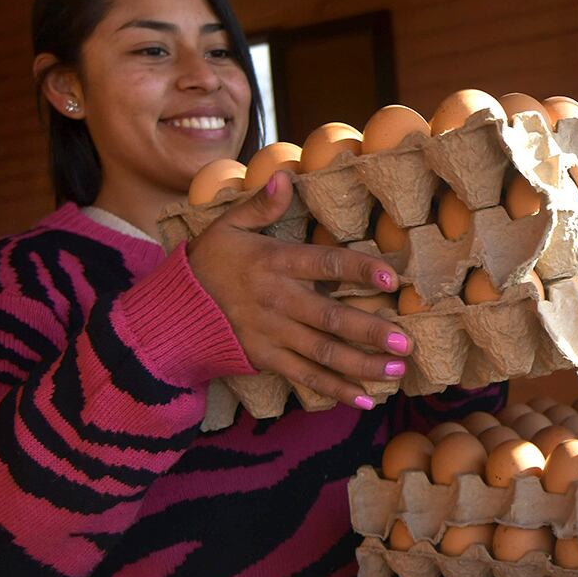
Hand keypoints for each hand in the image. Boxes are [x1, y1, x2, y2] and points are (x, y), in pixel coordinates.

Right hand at [186, 171, 410, 408]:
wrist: (171, 311)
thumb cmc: (208, 263)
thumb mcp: (227, 226)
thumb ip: (261, 206)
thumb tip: (285, 178)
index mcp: (273, 263)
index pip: (323, 264)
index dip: (358, 271)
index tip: (391, 279)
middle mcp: (277, 301)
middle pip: (330, 318)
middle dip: (370, 331)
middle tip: (406, 341)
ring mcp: (272, 334)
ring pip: (323, 353)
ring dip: (362, 364)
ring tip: (397, 368)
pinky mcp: (266, 359)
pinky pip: (306, 377)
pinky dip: (336, 390)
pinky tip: (366, 398)